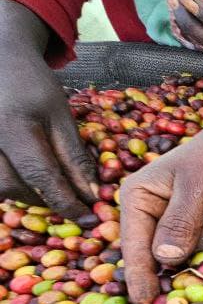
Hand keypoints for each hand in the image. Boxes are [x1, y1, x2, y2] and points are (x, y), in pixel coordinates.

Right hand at [0, 1, 97, 218]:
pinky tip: (26, 180)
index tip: (88, 218)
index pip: (41, 176)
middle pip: (13, 188)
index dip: (65, 202)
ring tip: (49, 189)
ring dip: (25, 196)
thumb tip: (91, 195)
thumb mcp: (61, 114)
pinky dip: (10, 185)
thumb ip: (74, 156)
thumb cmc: (32, 85)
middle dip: (45, 201)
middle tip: (71, 204)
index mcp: (14, 126)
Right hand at [120, 69, 202, 303]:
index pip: (135, 246)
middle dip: (198, 238)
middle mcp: (156, 210)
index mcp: (139, 198)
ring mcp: (183, 218)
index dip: (141, 276)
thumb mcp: (198, 188)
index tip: (146, 303)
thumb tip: (164, 259)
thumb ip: (181, 223)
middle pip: (170, 253)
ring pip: (199, 249)